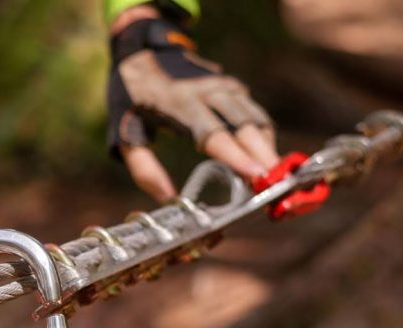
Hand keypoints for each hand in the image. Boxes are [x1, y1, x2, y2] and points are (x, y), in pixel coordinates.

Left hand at [107, 10, 277, 201]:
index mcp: (179, 105)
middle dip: (263, 155)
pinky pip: (254, 113)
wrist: (142, 53)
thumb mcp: (125, 133)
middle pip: (244, 125)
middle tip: (277, 184)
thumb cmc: (131, 100)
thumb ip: (143, 168)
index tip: (256, 175)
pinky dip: (262, 136)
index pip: (213, 134)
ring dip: (266, 147)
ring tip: (274, 178)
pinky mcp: (232, 87)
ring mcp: (223, 86)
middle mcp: (206, 92)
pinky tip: (263, 159)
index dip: (236, 156)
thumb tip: (167, 199)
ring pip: (255, 118)